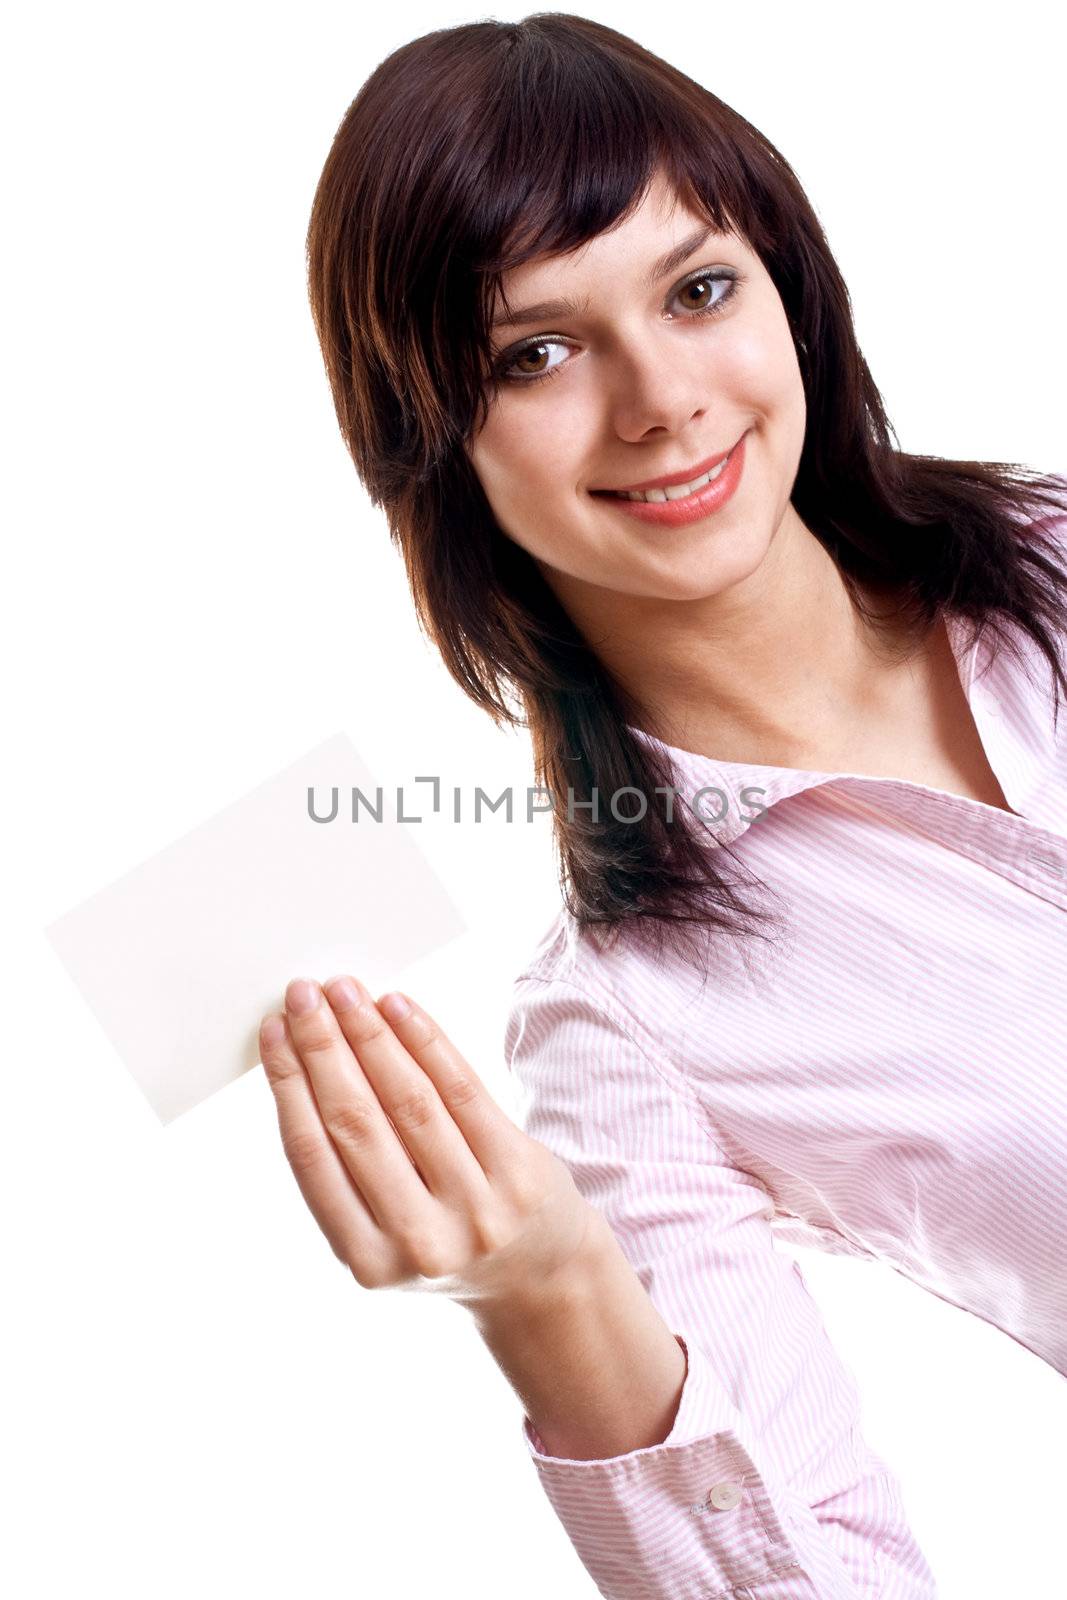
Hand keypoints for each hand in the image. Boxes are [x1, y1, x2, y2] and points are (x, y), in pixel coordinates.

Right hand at [258, 974, 598, 1310]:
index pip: (312, 1156)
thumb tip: (307, 1060)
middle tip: (302, 996)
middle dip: (322, 1049)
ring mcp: (475, 1207)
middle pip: (356, 1122)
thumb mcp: (383, 1236)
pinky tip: (397, 1007)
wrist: (541, 1275)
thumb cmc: (444, 1239)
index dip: (289, 1085)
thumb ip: (346, 1171)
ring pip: (409, 1101)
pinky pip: (462, 1090)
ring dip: (369, 1035)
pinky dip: (424, 1041)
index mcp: (367, 1261)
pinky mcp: (519, 1170)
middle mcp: (419, 1240)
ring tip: (344, 991)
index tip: (273, 1033)